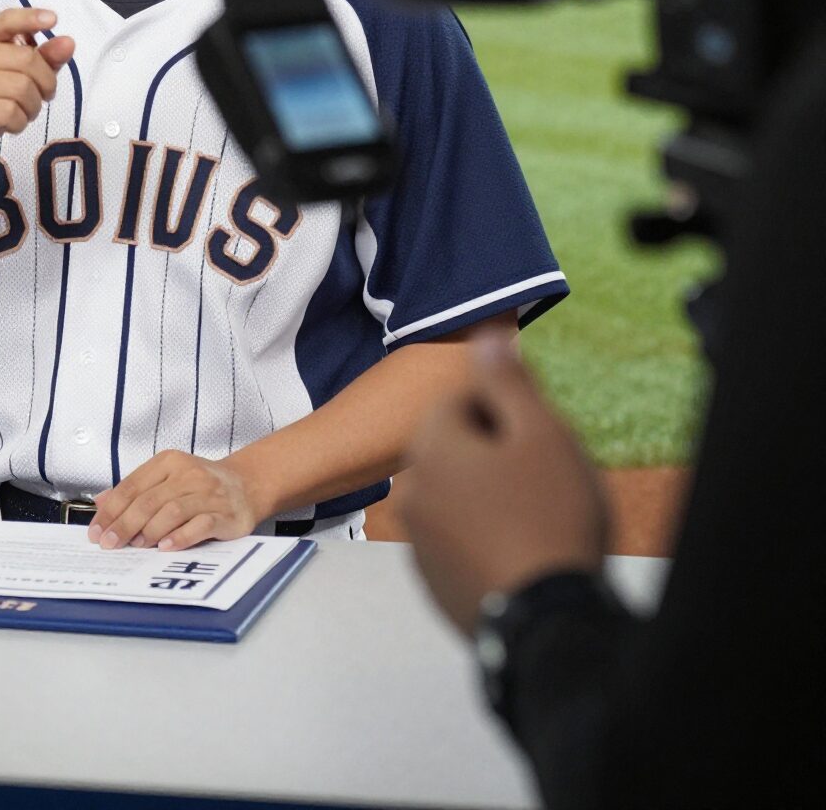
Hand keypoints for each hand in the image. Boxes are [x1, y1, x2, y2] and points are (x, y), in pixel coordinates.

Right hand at [0, 6, 75, 181]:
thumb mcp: (17, 77)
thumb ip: (43, 58)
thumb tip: (68, 42)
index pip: (6, 20)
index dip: (31, 17)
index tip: (54, 20)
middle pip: (27, 59)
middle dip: (45, 83)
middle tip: (41, 98)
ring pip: (22, 88)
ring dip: (33, 107)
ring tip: (23, 113)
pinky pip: (10, 112)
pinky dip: (20, 123)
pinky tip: (10, 125)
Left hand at [89, 449, 264, 551]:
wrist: (246, 485)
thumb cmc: (201, 485)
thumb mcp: (166, 479)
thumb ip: (136, 490)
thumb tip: (101, 502)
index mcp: (168, 462)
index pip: (132, 485)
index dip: (112, 510)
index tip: (97, 530)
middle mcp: (188, 474)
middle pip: (149, 500)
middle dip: (125, 524)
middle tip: (110, 543)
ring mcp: (208, 493)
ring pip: (172, 511)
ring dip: (149, 531)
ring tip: (136, 546)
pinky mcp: (225, 514)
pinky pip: (200, 525)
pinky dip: (180, 537)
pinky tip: (165, 547)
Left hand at [399, 329, 608, 633]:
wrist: (548, 625)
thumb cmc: (550, 519)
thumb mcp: (541, 433)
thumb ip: (507, 379)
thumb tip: (485, 333)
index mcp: (429, 444)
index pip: (462, 400)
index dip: (508, 415)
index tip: (540, 442)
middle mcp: (409, 489)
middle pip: (458, 447)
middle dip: (497, 454)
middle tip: (545, 481)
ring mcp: (416, 540)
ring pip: (458, 494)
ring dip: (490, 496)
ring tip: (538, 521)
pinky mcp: (431, 582)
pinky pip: (458, 539)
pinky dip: (484, 539)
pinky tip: (522, 554)